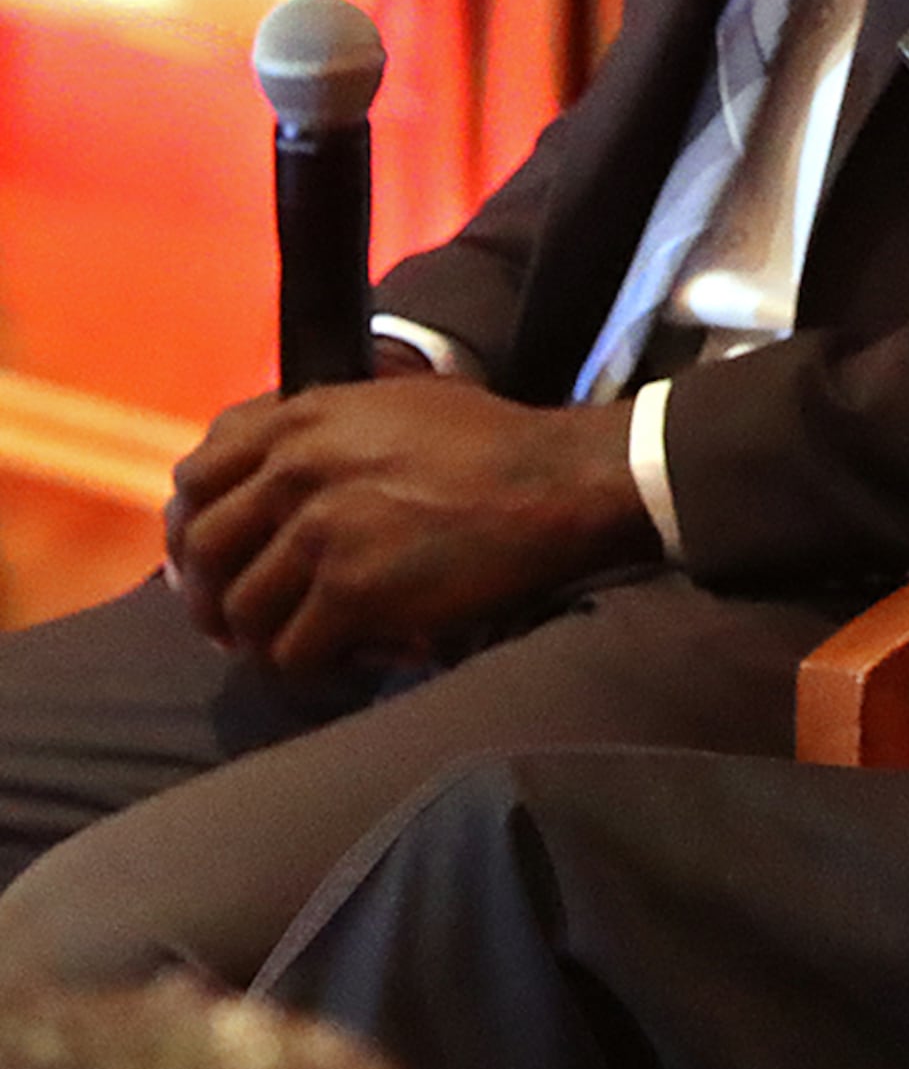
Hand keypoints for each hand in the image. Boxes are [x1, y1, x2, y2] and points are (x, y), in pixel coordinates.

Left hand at [162, 378, 653, 670]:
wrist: (556, 483)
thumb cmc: (489, 444)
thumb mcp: (394, 403)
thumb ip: (319, 429)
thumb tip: (262, 479)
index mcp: (304, 417)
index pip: (198, 476)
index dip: (192, 526)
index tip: (210, 559)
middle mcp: (298, 468)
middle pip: (205, 551)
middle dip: (212, 597)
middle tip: (239, 624)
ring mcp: (321, 530)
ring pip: (242, 612)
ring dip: (267, 637)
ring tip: (305, 642)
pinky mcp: (351, 589)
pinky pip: (292, 651)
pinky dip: (316, 664)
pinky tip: (353, 654)